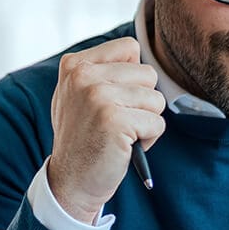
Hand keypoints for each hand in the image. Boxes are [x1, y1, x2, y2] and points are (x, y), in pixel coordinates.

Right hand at [48, 37, 164, 222]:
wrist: (71, 181)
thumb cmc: (83, 138)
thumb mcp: (79, 95)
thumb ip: (101, 70)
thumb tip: (134, 49)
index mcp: (75, 64)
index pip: (129, 48)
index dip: (133, 77)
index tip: (112, 100)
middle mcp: (83, 75)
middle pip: (148, 74)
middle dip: (143, 102)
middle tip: (117, 122)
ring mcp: (97, 96)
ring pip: (156, 99)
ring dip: (146, 121)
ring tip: (121, 134)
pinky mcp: (114, 120)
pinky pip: (157, 123)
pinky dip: (149, 139)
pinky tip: (124, 147)